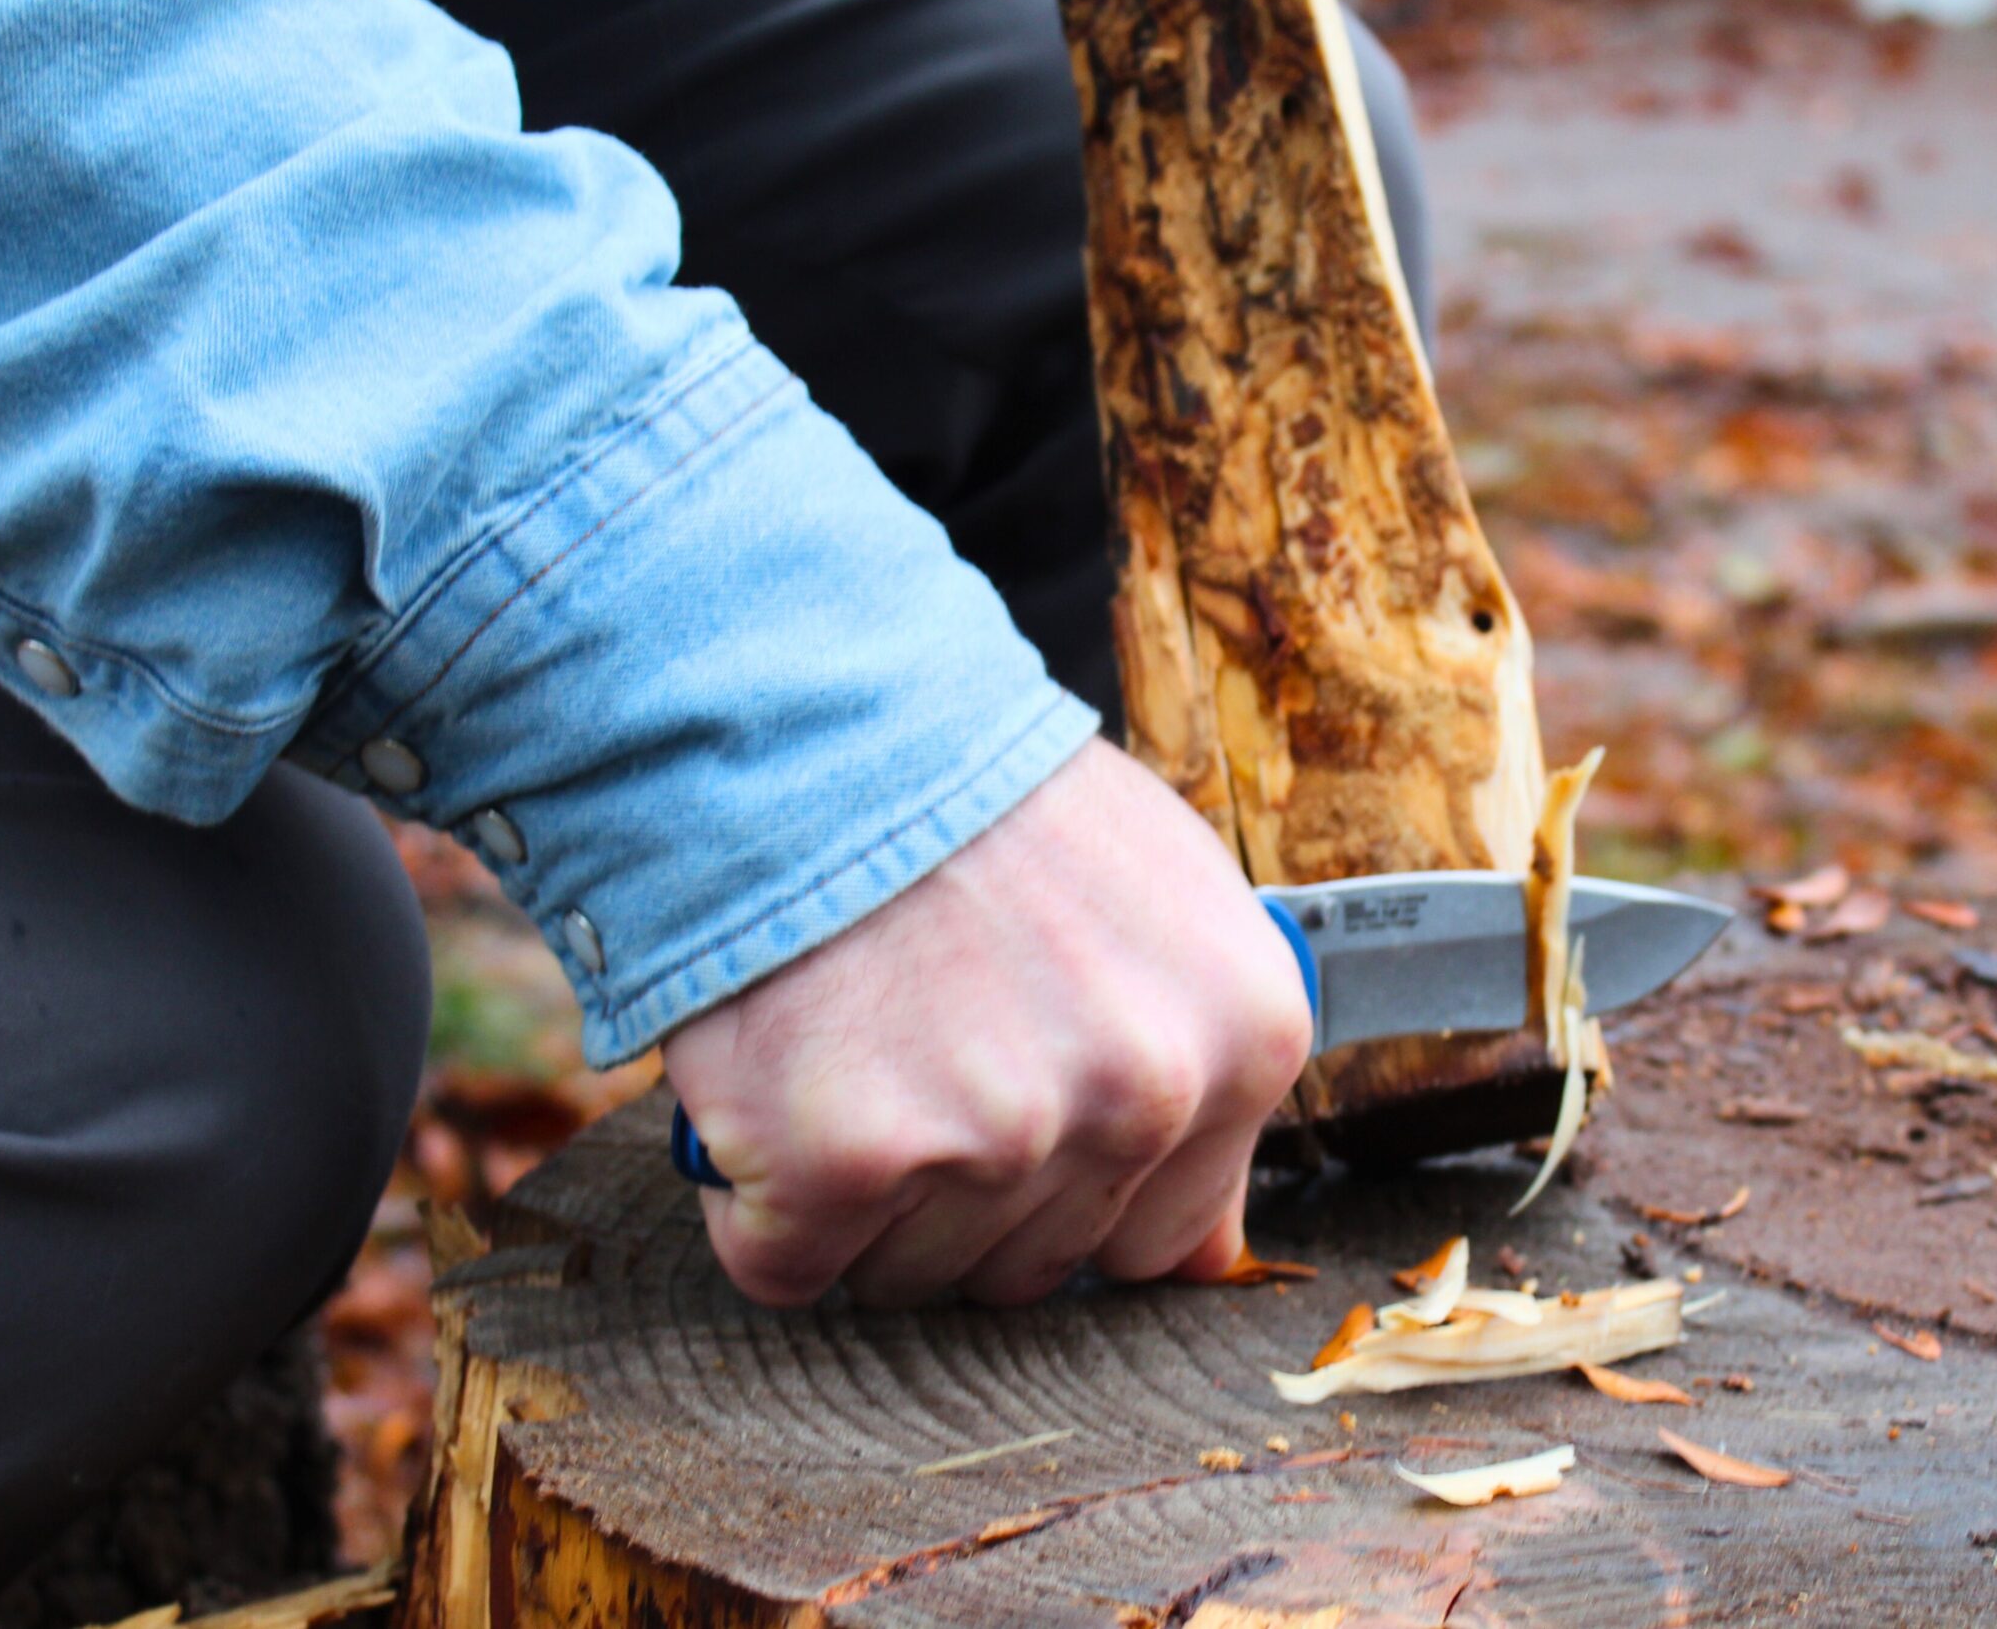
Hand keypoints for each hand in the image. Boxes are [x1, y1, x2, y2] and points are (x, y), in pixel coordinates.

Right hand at [661, 737, 1310, 1307]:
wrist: (812, 718)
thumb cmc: (982, 803)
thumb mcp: (1167, 900)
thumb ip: (1207, 1072)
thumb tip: (1211, 1259)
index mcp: (1242, 1041)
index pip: (1162, 1241)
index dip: (1066, 1186)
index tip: (1007, 1106)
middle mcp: (1140, 1099)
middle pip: (1031, 1268)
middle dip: (960, 1190)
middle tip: (912, 1054)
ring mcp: (995, 1138)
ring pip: (911, 1277)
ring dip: (859, 1198)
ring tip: (849, 1048)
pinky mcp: (843, 1163)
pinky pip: (784, 1264)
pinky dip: (754, 1204)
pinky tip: (773, 1092)